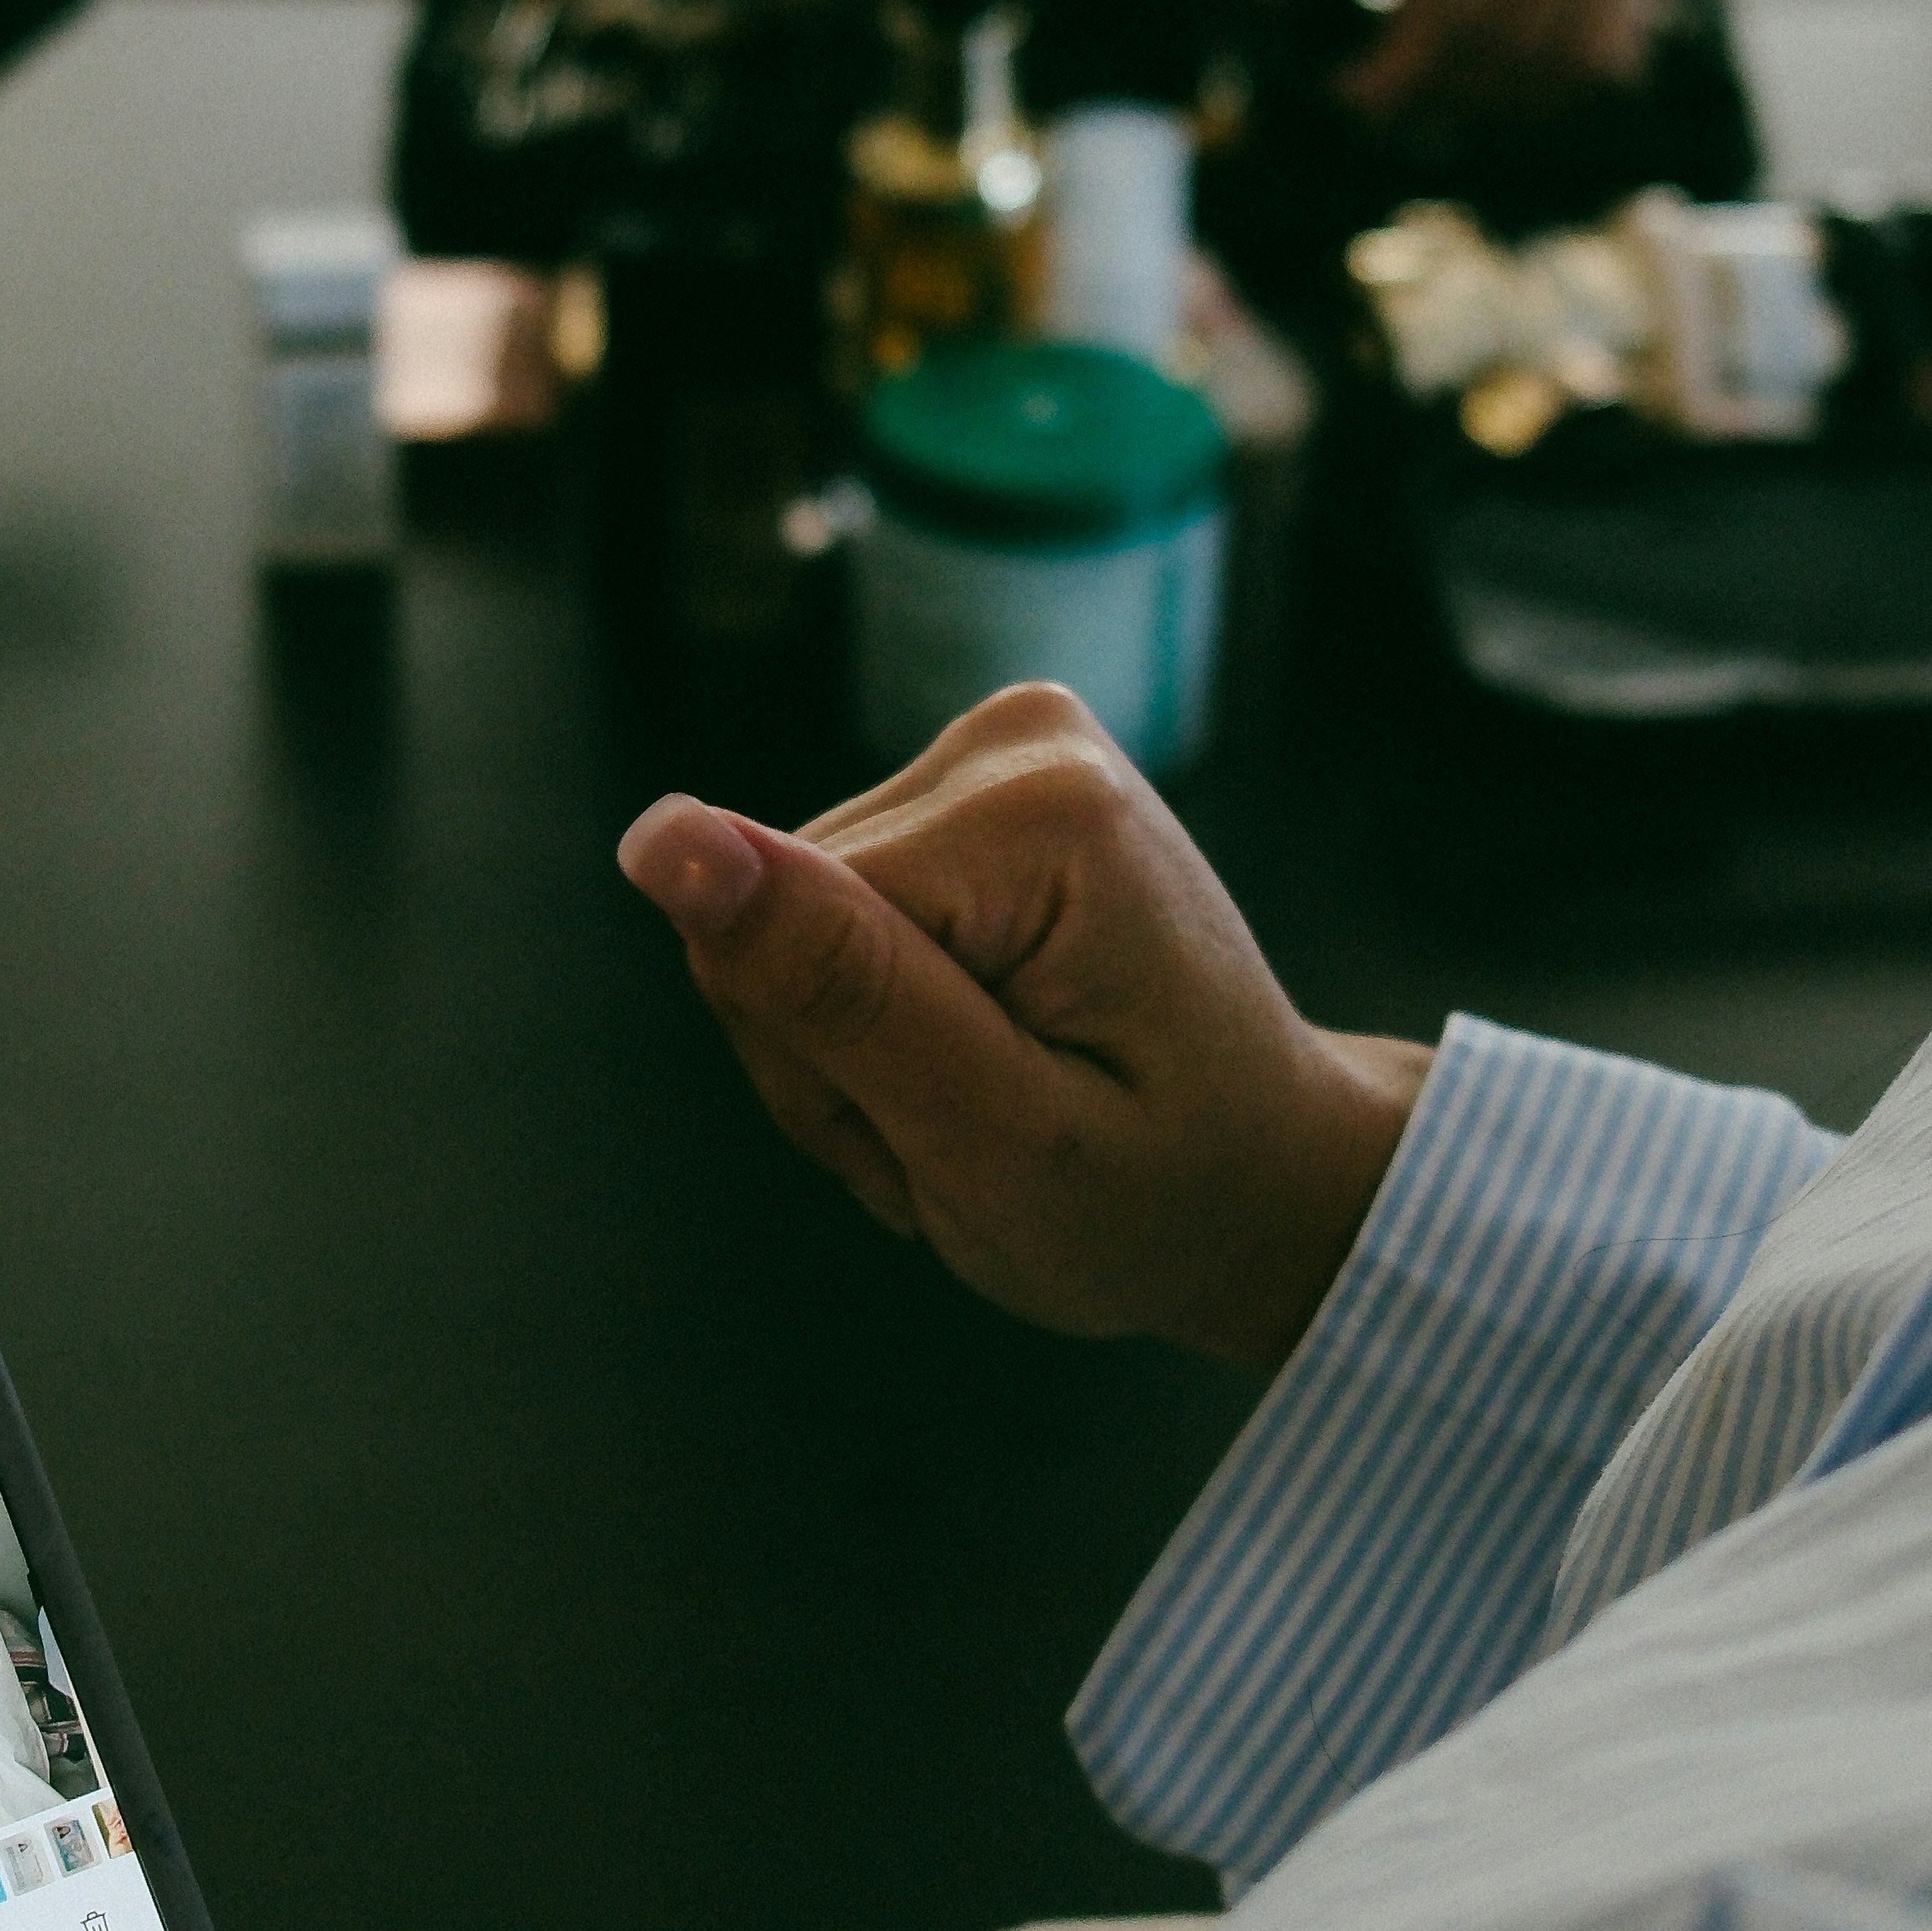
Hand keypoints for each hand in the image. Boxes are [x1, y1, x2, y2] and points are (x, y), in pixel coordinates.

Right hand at [620, 686, 1425, 1369]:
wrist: (1267, 1178)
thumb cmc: (1158, 1194)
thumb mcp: (992, 1140)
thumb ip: (836, 988)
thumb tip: (664, 833)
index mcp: (1036, 810)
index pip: (777, 938)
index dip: (822, 1082)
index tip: (948, 1148)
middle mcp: (1017, 736)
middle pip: (773, 918)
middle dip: (837, 1065)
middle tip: (969, 1139)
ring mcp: (997, 747)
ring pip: (782, 921)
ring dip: (853, 1053)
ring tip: (984, 1106)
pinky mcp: (969, 779)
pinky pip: (823, 908)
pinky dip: (874, 1017)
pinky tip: (976, 1056)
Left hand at [1357, 0, 1651, 106]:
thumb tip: (1379, 97)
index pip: (1462, 8)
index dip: (1406, 68)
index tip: (1354, 100)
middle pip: (1521, 44)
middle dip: (1454, 93)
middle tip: (1404, 114)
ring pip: (1578, 65)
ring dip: (1513, 103)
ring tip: (1458, 107)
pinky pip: (1617, 59)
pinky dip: (1564, 88)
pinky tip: (1513, 89)